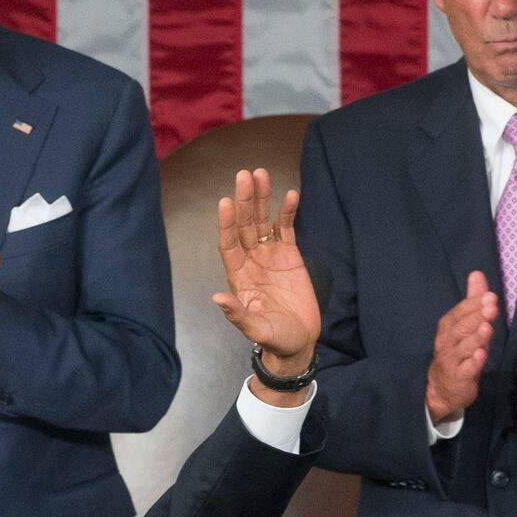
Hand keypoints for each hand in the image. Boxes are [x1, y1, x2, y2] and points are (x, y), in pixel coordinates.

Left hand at [212, 168, 320, 402]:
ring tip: (260, 174)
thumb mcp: (256, 329)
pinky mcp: (290, 255)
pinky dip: (288, 212)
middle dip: (245, 201)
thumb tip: (217, 298)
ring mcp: (270, 255)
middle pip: (245, 225)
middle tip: (244, 176)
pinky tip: (290, 195)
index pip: (229, 244)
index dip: (228, 224)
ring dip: (262, 199)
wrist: (298, 341)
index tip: (226, 202)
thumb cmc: (274, 338)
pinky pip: (287, 228)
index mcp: (238, 276)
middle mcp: (251, 260)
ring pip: (263, 221)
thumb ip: (237, 314)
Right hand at [425, 271, 498, 424]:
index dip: (474, 304)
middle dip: (476, 317)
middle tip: (492, 307)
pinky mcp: (459, 377)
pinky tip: (481, 355)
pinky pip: (466, 369)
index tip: (490, 296)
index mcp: (449, 326)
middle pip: (461, 328)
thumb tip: (477, 273)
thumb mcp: (464, 325)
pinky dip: (473, 363)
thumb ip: (471, 300)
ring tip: (487, 328)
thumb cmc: (457, 352)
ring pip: (463, 347)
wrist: (443, 388)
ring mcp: (452, 360)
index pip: (460, 312)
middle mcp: (447, 342)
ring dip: (475, 338)